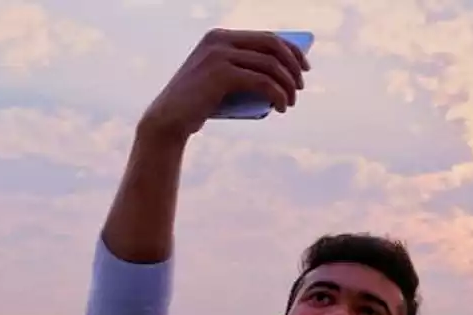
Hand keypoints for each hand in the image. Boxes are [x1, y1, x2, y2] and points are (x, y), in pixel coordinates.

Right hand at [140, 29, 309, 142]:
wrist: (168, 121)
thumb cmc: (198, 105)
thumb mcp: (224, 83)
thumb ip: (245, 72)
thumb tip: (284, 75)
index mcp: (219, 37)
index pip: (266, 36)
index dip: (291, 50)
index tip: (304, 66)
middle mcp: (220, 40)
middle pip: (272, 45)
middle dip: (293, 65)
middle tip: (301, 86)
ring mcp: (219, 55)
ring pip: (270, 65)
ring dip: (287, 85)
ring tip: (289, 103)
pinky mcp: (221, 74)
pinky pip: (263, 82)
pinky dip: (277, 94)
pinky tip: (280, 107)